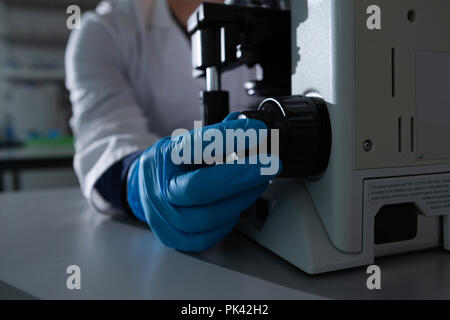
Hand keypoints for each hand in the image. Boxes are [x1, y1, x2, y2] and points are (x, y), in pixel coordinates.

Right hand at [126, 115, 281, 251]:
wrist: (144, 188)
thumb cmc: (172, 164)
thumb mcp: (188, 142)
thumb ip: (216, 136)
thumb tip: (246, 126)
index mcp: (164, 158)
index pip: (196, 146)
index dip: (229, 137)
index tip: (257, 130)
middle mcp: (160, 189)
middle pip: (199, 188)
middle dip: (241, 176)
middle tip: (270, 165)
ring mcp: (164, 217)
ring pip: (207, 216)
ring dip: (241, 199)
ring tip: (257, 184)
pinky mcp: (174, 238)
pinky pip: (207, 236)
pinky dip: (228, 220)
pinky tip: (235, 205)